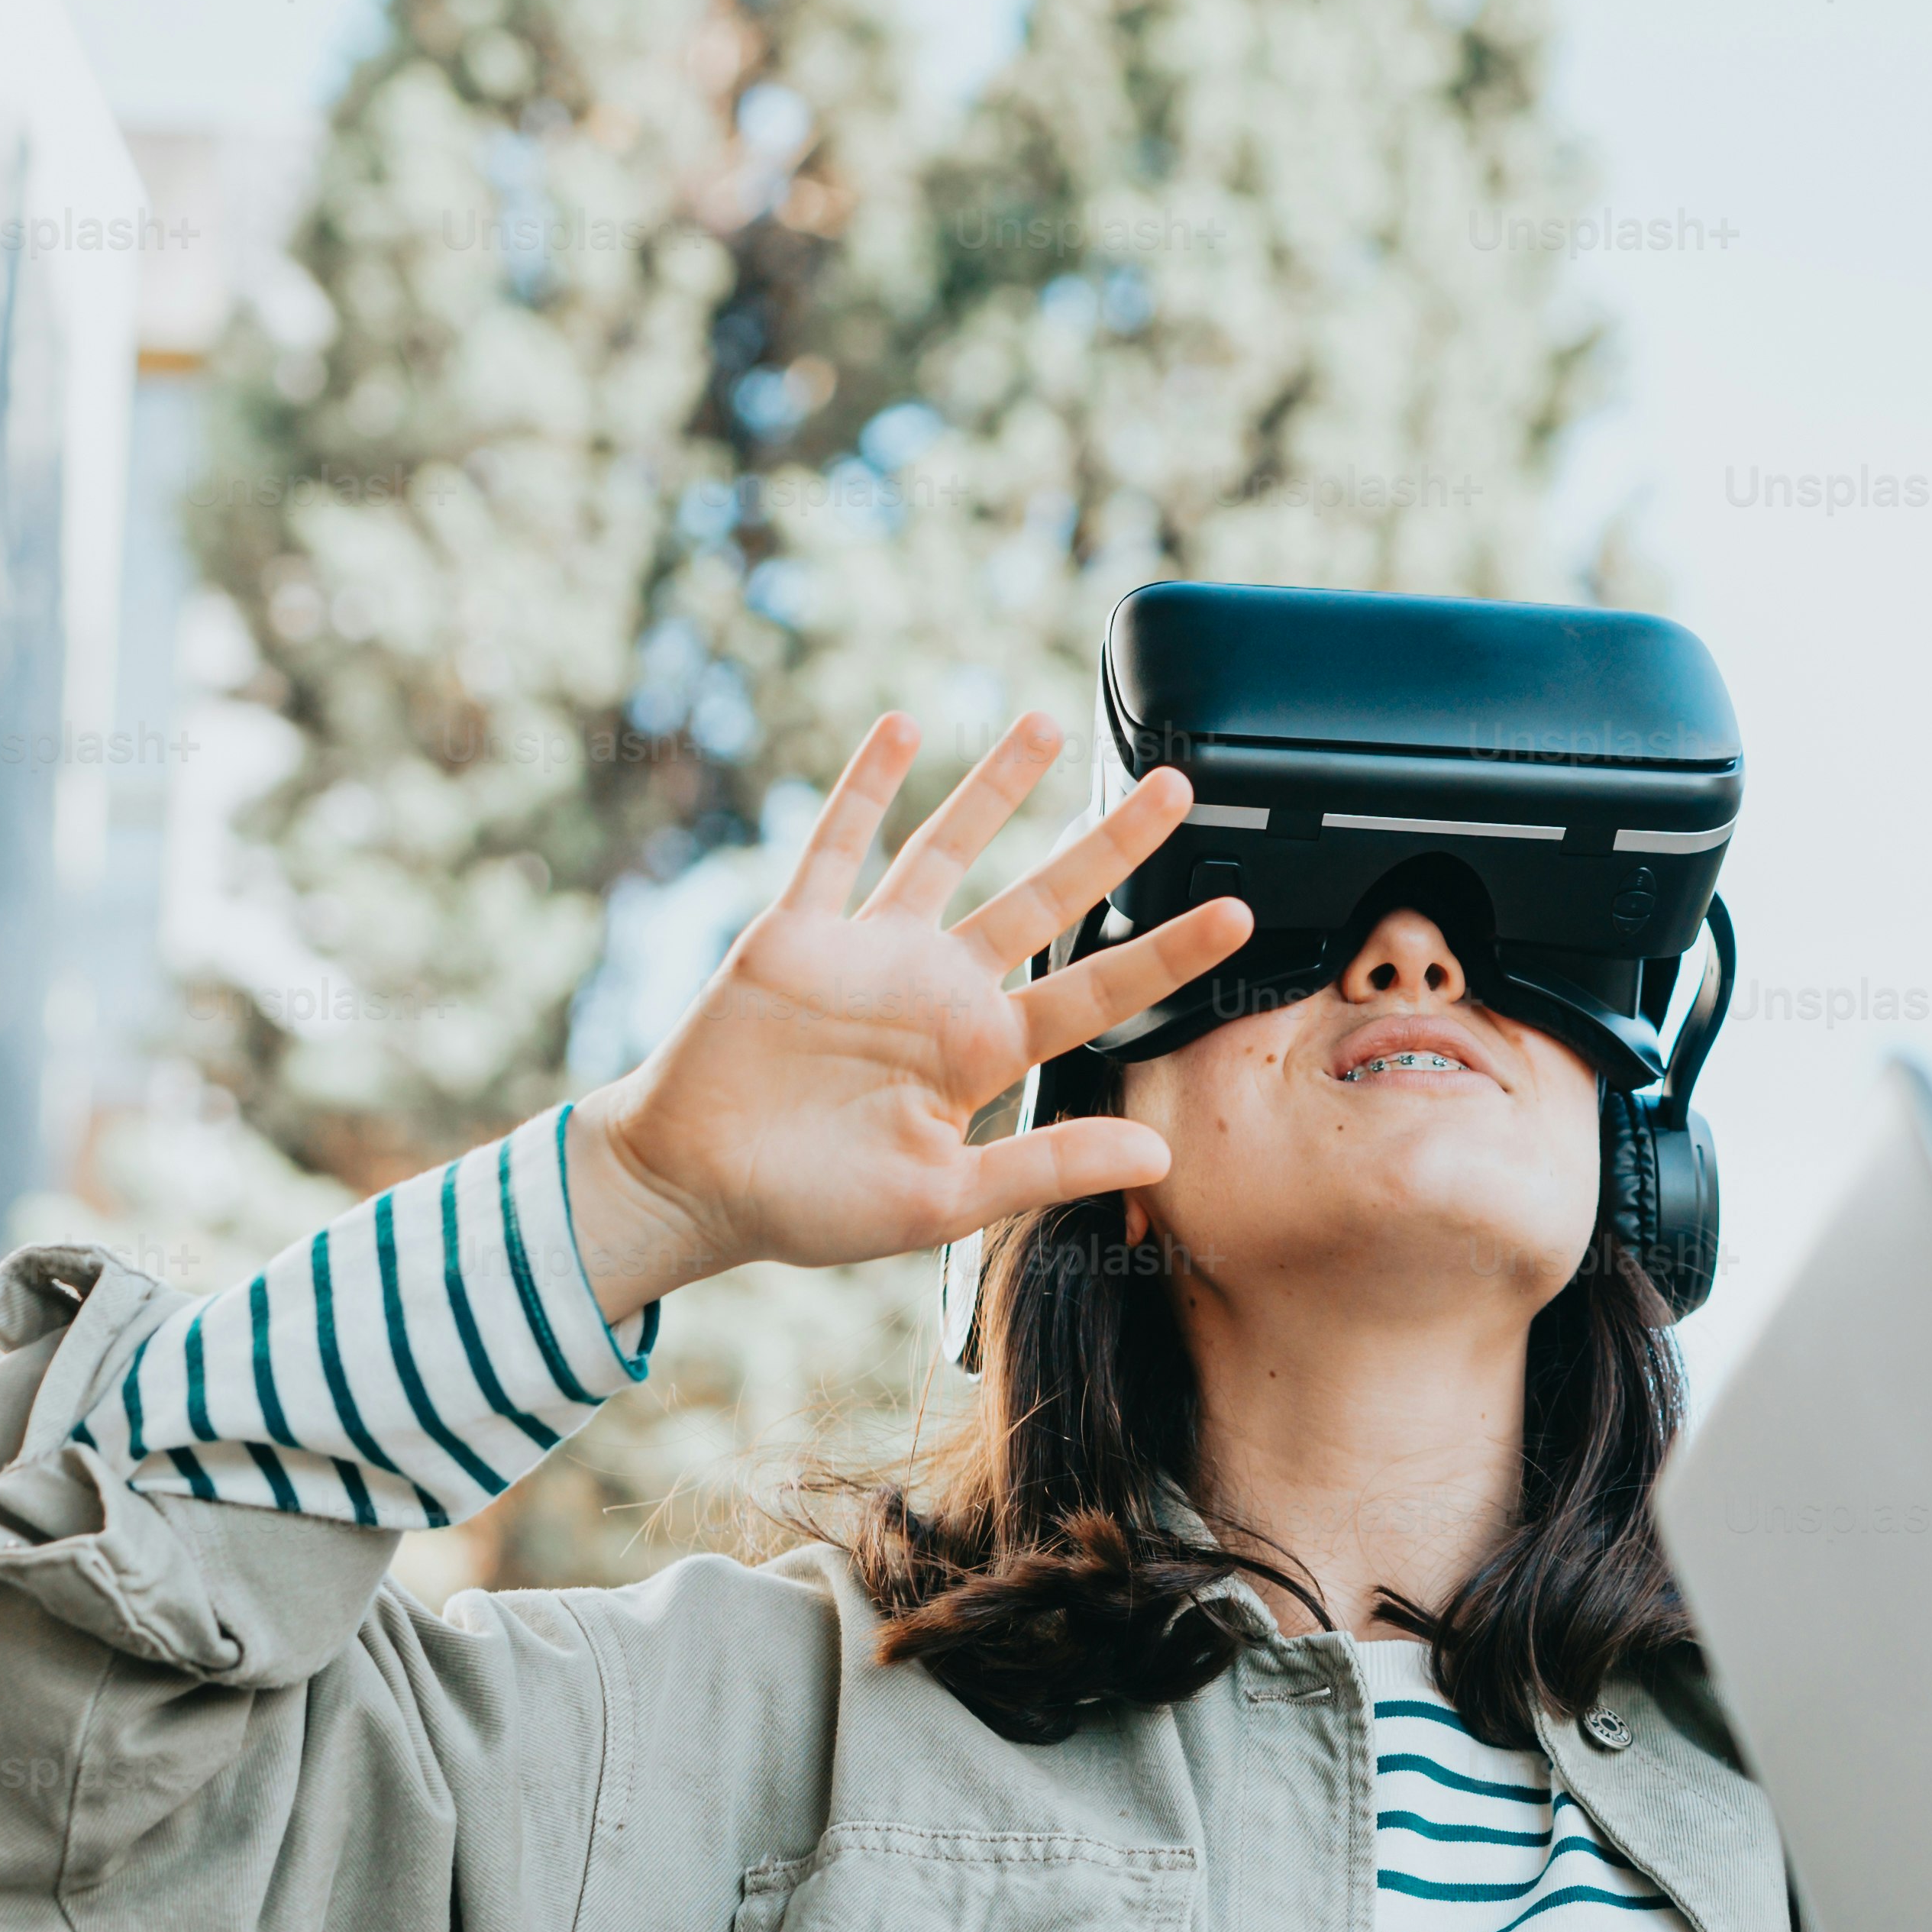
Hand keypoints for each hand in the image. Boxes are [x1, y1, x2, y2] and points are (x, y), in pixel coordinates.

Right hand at [563, 714, 1251, 1311]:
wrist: (696, 1187)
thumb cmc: (813, 1206)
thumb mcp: (942, 1200)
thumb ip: (1046, 1165)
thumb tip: (1156, 1152)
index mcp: (981, 1052)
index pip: (1095, 992)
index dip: (1166, 954)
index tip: (1235, 914)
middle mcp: (939, 989)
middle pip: (1045, 899)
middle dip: (1109, 843)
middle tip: (1176, 788)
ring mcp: (871, 953)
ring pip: (949, 849)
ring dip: (997, 787)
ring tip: (1049, 724)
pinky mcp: (798, 934)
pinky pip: (838, 845)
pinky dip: (868, 785)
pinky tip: (905, 729)